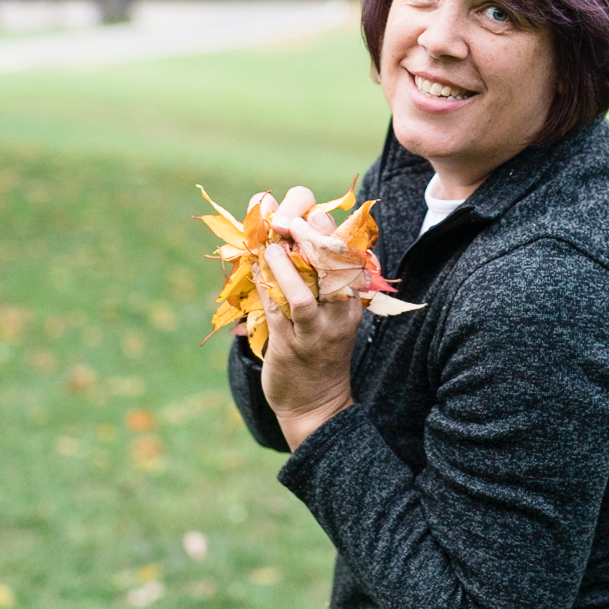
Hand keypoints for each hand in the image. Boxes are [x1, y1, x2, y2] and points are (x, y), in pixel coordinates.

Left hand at [256, 187, 362, 450]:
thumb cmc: (320, 345)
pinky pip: (277, 314)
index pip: (350, 251)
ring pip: (306, 295)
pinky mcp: (290, 346)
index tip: (306, 205)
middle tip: (287, 216)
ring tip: (270, 245)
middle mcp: (339, 311)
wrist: (316, 403)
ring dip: (286, 267)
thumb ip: (317, 267)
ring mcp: (316, 331)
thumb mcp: (332, 307)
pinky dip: (265, 288)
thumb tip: (286, 216)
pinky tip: (255, 267)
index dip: (327, 223)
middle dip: (310, 235)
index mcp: (353, 295)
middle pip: (333, 267)